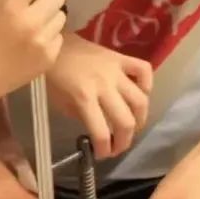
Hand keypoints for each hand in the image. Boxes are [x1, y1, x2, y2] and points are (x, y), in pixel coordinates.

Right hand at [0, 0, 66, 105]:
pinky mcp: (49, 58)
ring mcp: (42, 41)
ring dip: (48, 19)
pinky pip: (58, 37)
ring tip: (30, 29)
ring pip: (61, 16)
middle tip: (33, 7)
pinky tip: (30, 46)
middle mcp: (31, 20)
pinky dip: (47, 39)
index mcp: (10, 3)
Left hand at [47, 34, 152, 158]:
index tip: (103, 155)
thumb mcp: (58, 101)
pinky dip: (147, 84)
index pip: (101, 132)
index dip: (105, 149)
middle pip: (126, 120)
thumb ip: (80, 115)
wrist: (52, 44)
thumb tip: (98, 128)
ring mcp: (115, 70)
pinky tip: (141, 93)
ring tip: (132, 126)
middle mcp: (103, 85)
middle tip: (119, 146)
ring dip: (139, 119)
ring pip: (140, 100)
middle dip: (125, 141)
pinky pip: (144, 70)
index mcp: (83, 97)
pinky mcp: (120, 57)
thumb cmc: (52, 74)